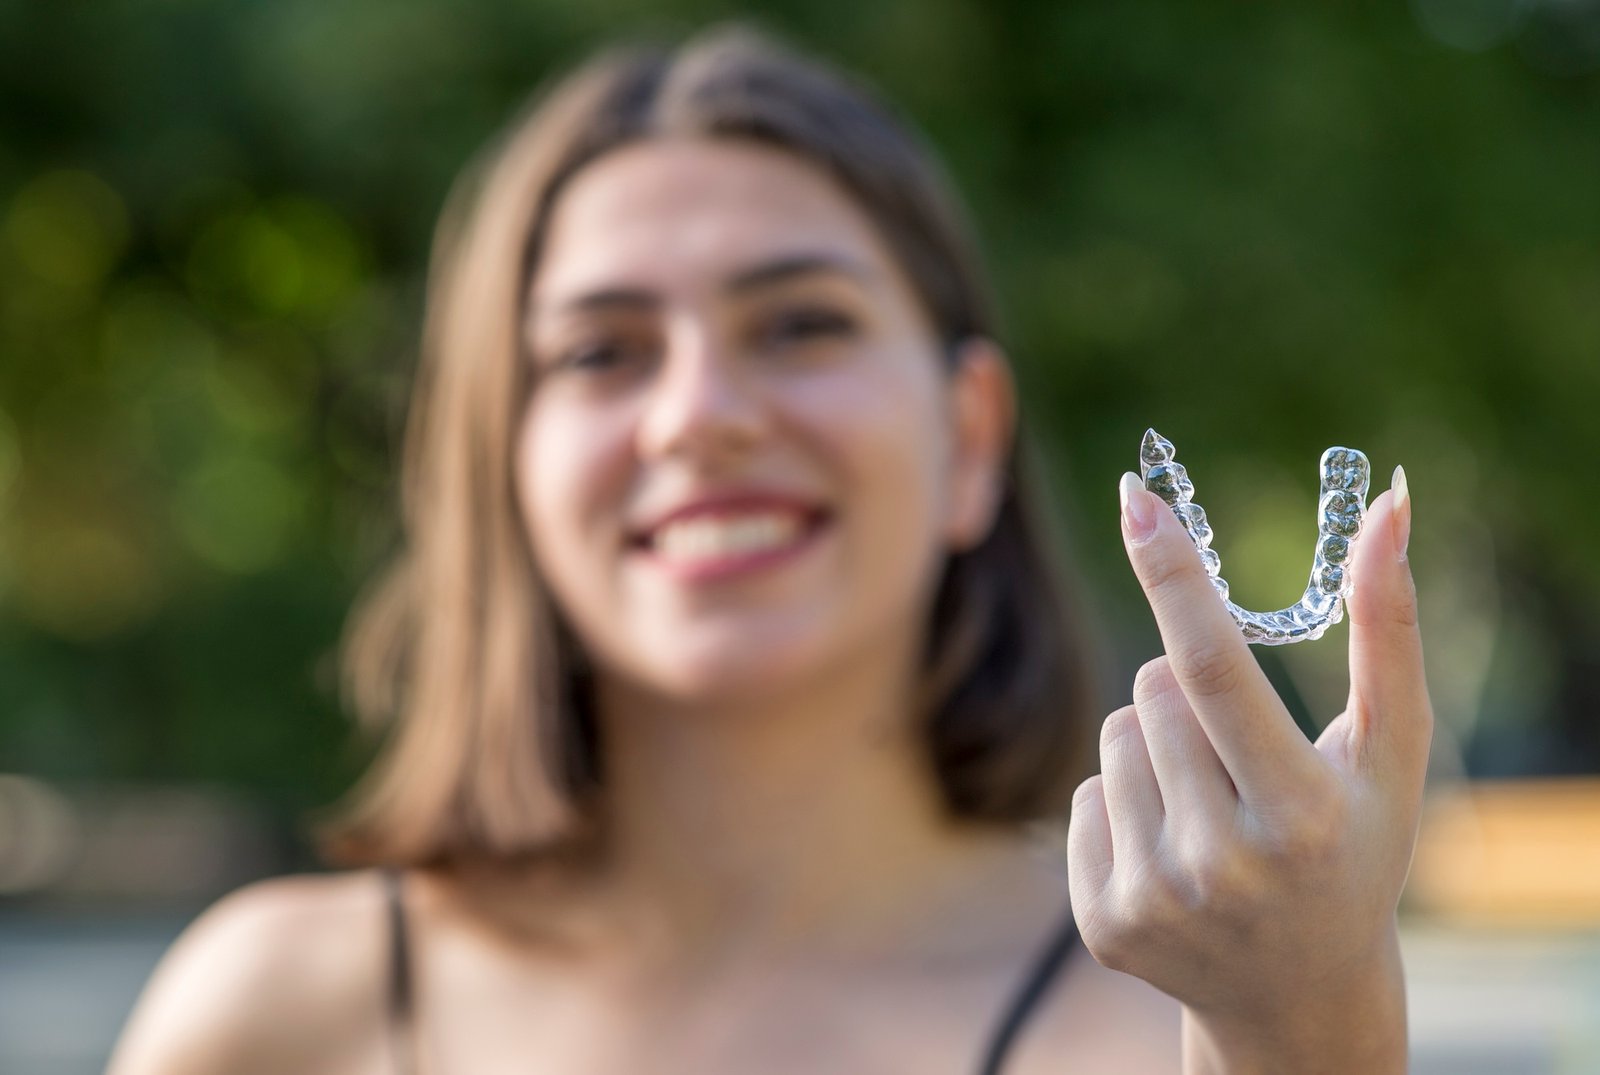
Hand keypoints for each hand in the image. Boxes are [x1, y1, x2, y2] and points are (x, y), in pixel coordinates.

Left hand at [1067, 467, 1432, 1073]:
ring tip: (1212, 807)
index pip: (1213, 671)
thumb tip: (1388, 510)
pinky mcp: (1103, 924)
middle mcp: (1221, 865)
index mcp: (1298, 815)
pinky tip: (1176, 851)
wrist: (1299, 991)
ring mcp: (1154, 900)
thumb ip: (1387, 630)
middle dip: (1187, 690)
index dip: (1173, 576)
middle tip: (1240, 756)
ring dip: (1155, 745)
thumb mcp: (1389, 751)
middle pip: (1152, 688)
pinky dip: (1124, 803)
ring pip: (1113, 733)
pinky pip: (1085, 795)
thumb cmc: (1355, 847)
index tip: (1136, 495)